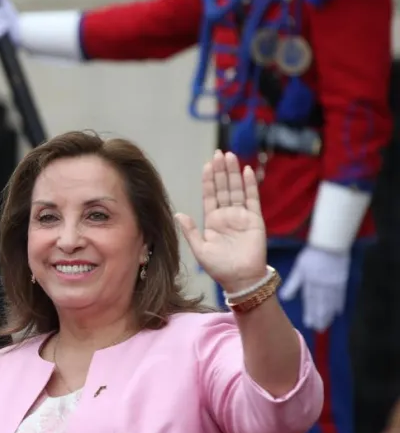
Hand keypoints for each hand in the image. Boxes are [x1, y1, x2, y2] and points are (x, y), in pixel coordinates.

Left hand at [175, 150, 267, 292]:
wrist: (240, 279)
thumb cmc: (219, 268)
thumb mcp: (199, 249)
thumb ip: (190, 231)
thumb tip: (178, 214)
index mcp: (212, 221)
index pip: (210, 195)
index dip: (209, 180)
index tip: (207, 164)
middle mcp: (227, 215)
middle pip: (223, 188)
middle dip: (221, 171)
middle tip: (218, 153)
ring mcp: (241, 216)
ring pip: (236, 189)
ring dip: (233, 173)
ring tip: (230, 156)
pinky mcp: (255, 220)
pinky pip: (252, 199)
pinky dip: (249, 185)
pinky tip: (246, 171)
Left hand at [278, 246, 348, 331]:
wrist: (330, 244)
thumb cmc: (311, 256)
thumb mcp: (299, 269)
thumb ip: (293, 284)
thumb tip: (284, 298)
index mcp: (310, 282)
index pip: (310, 301)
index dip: (310, 313)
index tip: (309, 324)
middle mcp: (322, 285)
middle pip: (321, 304)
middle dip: (319, 317)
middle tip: (319, 329)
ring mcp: (333, 283)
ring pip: (331, 302)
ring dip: (328, 314)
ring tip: (326, 324)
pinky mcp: (342, 280)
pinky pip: (340, 295)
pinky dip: (339, 304)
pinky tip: (337, 313)